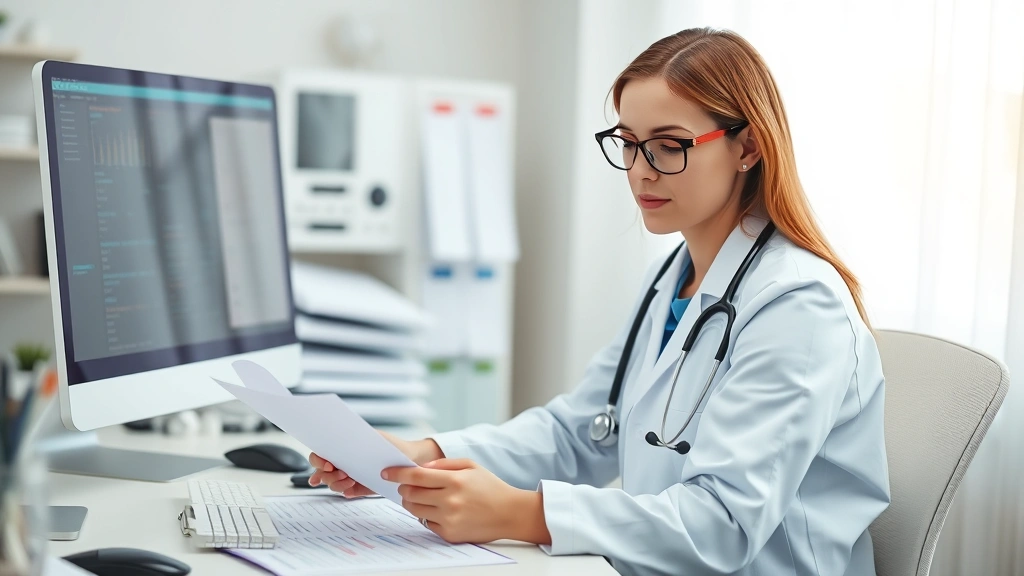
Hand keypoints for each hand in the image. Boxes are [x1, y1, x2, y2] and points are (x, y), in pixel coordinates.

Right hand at [307, 431, 442, 496]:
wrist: (411, 458)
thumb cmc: (390, 444)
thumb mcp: (372, 437)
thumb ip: (355, 438)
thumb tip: (337, 436)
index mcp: (342, 449)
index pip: (319, 455)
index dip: (317, 460)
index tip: (328, 465)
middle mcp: (343, 463)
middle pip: (322, 473)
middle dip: (328, 476)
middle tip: (343, 474)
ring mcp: (350, 476)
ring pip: (333, 484)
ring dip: (337, 484)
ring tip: (350, 481)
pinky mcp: (361, 487)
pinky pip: (348, 493)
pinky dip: (348, 492)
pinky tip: (352, 489)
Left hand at [383, 458, 551, 545]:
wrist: (510, 513)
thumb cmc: (490, 487)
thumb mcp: (470, 466)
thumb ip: (443, 464)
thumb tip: (420, 468)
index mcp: (454, 481)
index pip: (415, 477)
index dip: (397, 473)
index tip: (386, 472)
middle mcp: (450, 501)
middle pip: (411, 494)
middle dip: (403, 488)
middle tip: (405, 486)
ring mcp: (449, 519)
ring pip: (415, 510)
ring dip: (411, 502)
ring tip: (419, 497)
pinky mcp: (449, 534)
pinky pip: (426, 523)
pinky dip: (426, 515)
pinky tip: (437, 510)